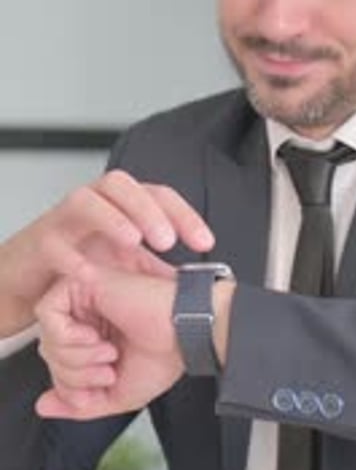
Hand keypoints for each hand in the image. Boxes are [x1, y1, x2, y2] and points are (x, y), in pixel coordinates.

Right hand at [0, 170, 213, 336]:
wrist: (35, 275)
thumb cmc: (84, 260)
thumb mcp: (128, 263)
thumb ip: (157, 267)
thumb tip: (197, 283)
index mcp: (123, 203)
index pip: (158, 195)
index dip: (184, 216)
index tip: (205, 243)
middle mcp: (96, 201)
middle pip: (123, 185)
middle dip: (149, 210)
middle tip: (167, 241)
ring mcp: (66, 217)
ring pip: (86, 200)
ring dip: (113, 218)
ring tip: (133, 242)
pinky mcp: (41, 241)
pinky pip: (54, 240)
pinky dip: (71, 256)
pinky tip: (89, 272)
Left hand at [35, 262, 183, 419]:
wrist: (186, 331)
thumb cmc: (165, 355)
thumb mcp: (117, 393)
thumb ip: (78, 402)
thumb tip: (44, 405)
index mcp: (96, 336)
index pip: (59, 365)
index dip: (73, 385)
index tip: (107, 380)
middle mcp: (88, 315)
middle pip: (48, 352)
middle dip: (73, 375)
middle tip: (108, 368)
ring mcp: (84, 297)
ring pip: (45, 336)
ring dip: (75, 357)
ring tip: (107, 353)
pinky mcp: (82, 281)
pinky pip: (47, 313)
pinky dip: (67, 336)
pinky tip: (96, 337)